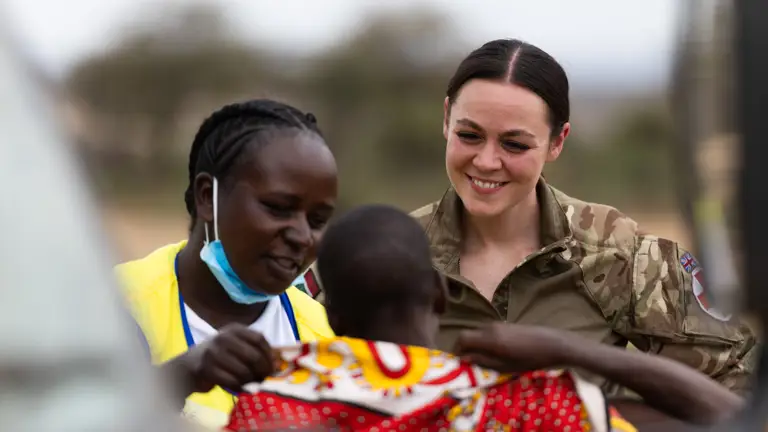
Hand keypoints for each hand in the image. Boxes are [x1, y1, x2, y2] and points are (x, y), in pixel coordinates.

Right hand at [168, 324, 276, 395]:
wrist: (188, 365)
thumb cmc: (219, 356)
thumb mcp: (235, 345)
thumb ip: (254, 349)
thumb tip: (277, 362)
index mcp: (234, 329)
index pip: (259, 338)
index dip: (269, 354)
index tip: (274, 366)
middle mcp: (224, 337)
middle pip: (254, 356)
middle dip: (263, 370)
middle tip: (266, 378)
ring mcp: (214, 353)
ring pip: (244, 371)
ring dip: (251, 381)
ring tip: (252, 383)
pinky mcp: (206, 369)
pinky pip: (232, 381)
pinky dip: (241, 387)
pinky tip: (242, 388)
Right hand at [453, 322, 573, 371]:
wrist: (554, 343)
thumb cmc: (531, 358)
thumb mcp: (505, 366)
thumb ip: (483, 361)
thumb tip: (464, 359)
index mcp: (489, 338)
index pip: (462, 338)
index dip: (456, 350)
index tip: (457, 363)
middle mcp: (490, 327)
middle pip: (468, 334)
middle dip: (464, 348)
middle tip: (467, 363)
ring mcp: (499, 324)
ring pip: (478, 333)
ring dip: (475, 345)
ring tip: (481, 360)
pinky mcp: (506, 325)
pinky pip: (487, 332)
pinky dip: (484, 341)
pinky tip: (494, 352)